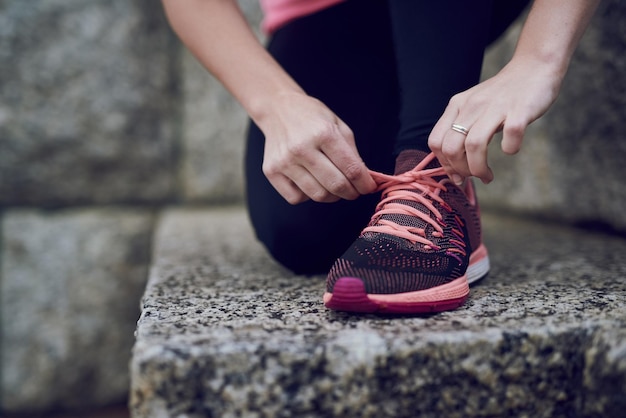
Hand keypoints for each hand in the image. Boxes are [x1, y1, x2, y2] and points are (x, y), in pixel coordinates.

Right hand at [258, 91, 375, 203]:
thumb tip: (364, 180)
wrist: (278, 110)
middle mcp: (302, 148)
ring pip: (317, 195)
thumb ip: (352, 153)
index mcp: (323, 133)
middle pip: (336, 185)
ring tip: (334, 188)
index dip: (364, 184)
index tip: (368, 188)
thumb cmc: (311, 117)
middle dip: (351, 193)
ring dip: (332, 197)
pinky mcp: (272, 171)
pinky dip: (308, 196)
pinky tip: (311, 183)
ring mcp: (285, 161)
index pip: (351, 169)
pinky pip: (296, 198)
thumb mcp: (338, 125)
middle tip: (354, 191)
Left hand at [428, 57, 563, 184]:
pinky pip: (510, 136)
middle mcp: (472, 106)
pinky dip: (510, 149)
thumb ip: (461, 132)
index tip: (458, 175)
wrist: (534, 67)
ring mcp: (496, 107)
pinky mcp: (520, 110)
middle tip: (474, 176)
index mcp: (457, 106)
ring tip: (487, 176)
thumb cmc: (502, 95)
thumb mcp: (473, 107)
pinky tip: (511, 149)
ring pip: (474, 145)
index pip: (436, 142)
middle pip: (451, 147)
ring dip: (478, 168)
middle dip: (460, 170)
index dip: (444, 164)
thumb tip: (454, 169)